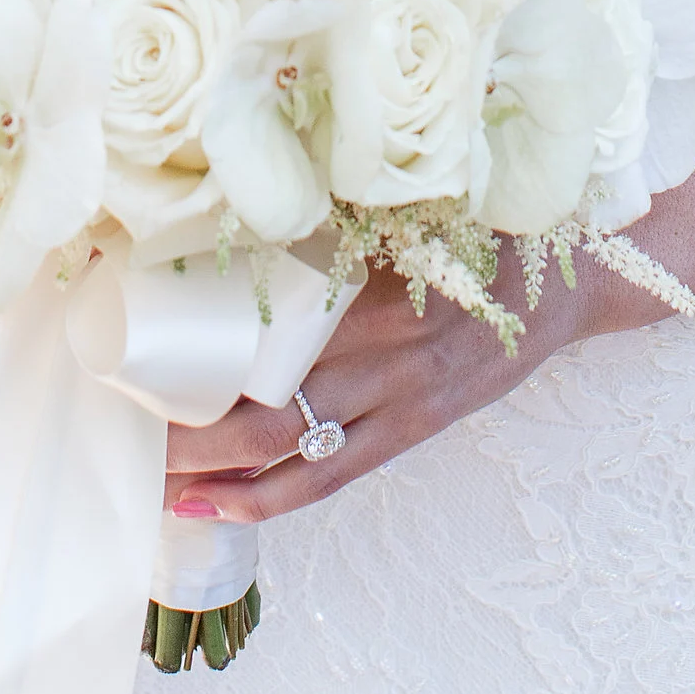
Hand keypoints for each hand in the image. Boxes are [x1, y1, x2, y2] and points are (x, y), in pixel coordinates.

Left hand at [161, 242, 589, 528]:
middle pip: (270, 407)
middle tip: (123, 429)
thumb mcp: (418, 207)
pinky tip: (216, 505)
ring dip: (217, 471)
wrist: (571, 283)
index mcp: (381, 290)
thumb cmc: (485, 233)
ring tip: (152, 479)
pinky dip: (270, 496)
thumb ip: (343, 207)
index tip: (135, 348)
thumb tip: (247, 188)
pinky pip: (334, 476)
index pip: (273, 328)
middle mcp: (389, 355)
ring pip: (293, 451)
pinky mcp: (416, 429)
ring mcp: (403, 402)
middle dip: (191, 431)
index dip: (201, 351)